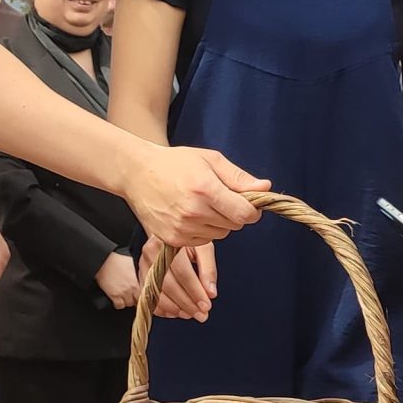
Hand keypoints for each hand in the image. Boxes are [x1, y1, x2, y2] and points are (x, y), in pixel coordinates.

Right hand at [96, 252, 141, 309]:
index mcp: (137, 281)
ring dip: (127, 301)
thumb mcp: (132, 264)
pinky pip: (118, 306)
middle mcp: (131, 289)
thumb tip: (140, 277)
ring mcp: (122, 293)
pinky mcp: (113, 295)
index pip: (145, 294)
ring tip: (125, 297)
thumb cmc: (117, 259)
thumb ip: (137, 274)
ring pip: (129, 304)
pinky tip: (118, 299)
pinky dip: (119, 304)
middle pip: (138, 301)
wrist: (104, 259)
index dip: (143, 295)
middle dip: (136, 298)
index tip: (141, 294)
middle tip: (133, 296)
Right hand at [124, 146, 268, 247]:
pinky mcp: (172, 240)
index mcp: (206, 189)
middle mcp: (194, 211)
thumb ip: (239, 177)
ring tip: (201, 205)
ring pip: (220, 235)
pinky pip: (202, 242)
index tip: (247, 202)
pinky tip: (189, 215)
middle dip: (234, 213)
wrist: (136, 173)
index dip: (252, 210)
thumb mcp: (210, 159)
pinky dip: (203, 231)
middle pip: (235, 225)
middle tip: (218, 198)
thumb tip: (266, 188)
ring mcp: (182, 228)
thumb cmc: (175, 163)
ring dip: (218, 223)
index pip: (245, 214)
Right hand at [139, 239, 215, 321]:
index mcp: (168, 242)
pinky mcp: (140, 276)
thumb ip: (208, 270)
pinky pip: (148, 297)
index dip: (195, 291)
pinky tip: (177, 312)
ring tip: (191, 314)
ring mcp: (142, 265)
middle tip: (201, 315)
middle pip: (168, 285)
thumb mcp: (203, 248)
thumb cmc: (188, 242)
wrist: (169, 235)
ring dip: (175, 308)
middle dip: (186, 304)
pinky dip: (163, 309)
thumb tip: (211, 293)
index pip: (182, 272)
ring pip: (156, 293)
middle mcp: (151, 252)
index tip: (206, 305)